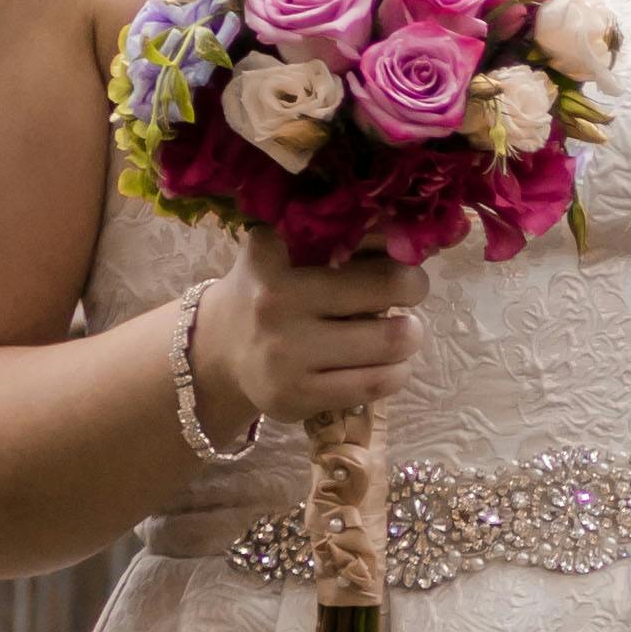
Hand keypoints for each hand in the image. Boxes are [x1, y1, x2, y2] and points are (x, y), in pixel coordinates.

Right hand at [193, 247, 431, 431]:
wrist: (218, 352)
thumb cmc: (266, 292)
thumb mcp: (282, 251)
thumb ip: (333, 238)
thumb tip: (401, 234)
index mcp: (275, 263)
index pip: (356, 244)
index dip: (391, 248)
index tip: (401, 256)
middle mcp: (276, 308)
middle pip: (386, 287)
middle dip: (412, 288)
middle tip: (411, 291)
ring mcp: (284, 357)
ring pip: (389, 343)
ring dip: (409, 336)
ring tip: (403, 333)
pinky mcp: (296, 397)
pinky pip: (373, 384)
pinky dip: (395, 372)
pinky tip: (390, 365)